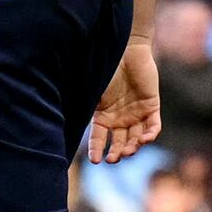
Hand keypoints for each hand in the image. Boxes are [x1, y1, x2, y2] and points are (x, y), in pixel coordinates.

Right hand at [88, 38, 161, 163]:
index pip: (99, 138)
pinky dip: (150, 135)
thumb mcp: (92, 90)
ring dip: (132, 147)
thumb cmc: (107, 68)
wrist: (127, 51)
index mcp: (103, 116)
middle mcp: (120, 118)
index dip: (96, 150)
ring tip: (127, 151)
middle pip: (119, 142)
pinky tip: (144, 139)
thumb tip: (58, 116)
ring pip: (136, 138)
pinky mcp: (152, 107)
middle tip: (114, 159)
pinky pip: (153, 126)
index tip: (95, 160)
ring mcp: (136, 113)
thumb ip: (81, 104)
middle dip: (116, 153)